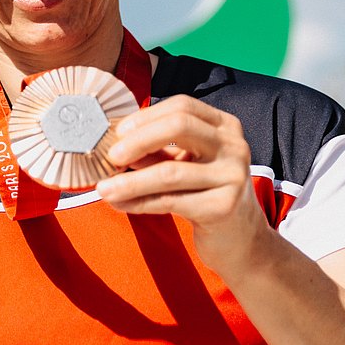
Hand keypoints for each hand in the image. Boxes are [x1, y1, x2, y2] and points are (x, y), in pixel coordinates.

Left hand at [95, 95, 266, 274]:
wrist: (240, 238)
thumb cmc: (205, 193)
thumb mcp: (184, 164)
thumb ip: (155, 151)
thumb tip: (112, 144)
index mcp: (224, 126)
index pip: (182, 106)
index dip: (146, 116)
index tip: (118, 131)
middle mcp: (233, 146)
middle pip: (180, 127)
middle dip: (138, 140)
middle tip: (111, 156)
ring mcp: (232, 176)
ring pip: (170, 172)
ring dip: (130, 181)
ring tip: (104, 189)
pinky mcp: (224, 207)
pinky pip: (170, 201)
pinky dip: (139, 202)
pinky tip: (119, 204)